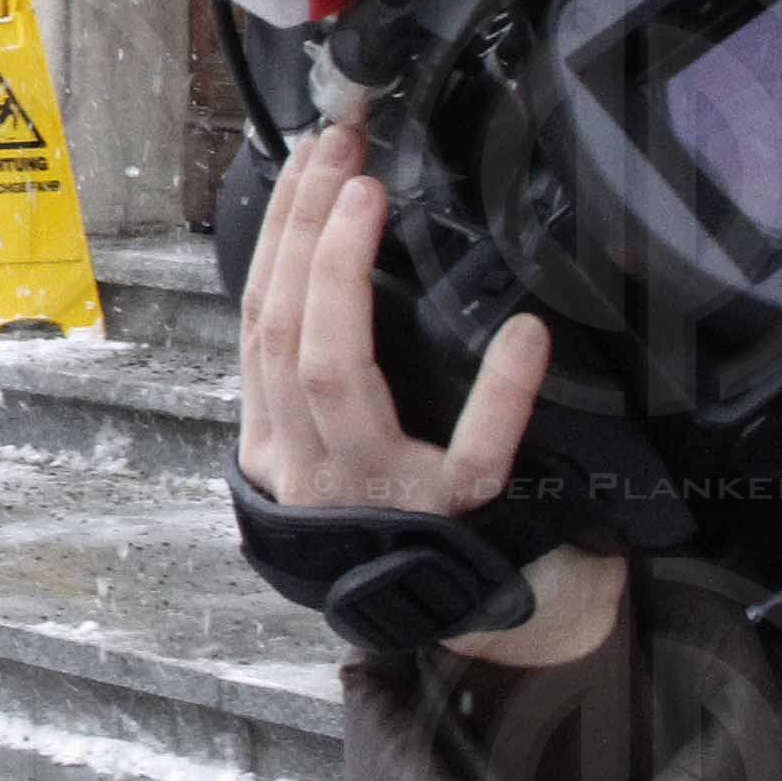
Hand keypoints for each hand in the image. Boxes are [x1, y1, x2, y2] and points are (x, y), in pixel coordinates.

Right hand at [241, 120, 619, 667]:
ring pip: (331, 378)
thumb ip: (334, 376)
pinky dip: (497, 393)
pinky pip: (471, 454)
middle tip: (341, 153)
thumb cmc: (425, 523)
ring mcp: (371, 496)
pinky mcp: (454, 524)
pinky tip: (522, 334)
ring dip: (342, 277)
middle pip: (281, 333)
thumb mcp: (352, 446)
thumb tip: (342, 252)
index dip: (280, 233)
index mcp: (276, 444)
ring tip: (370, 198)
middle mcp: (306, 469)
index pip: (259, 319)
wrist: (494, 627)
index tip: (312, 157)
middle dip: (302, 231)